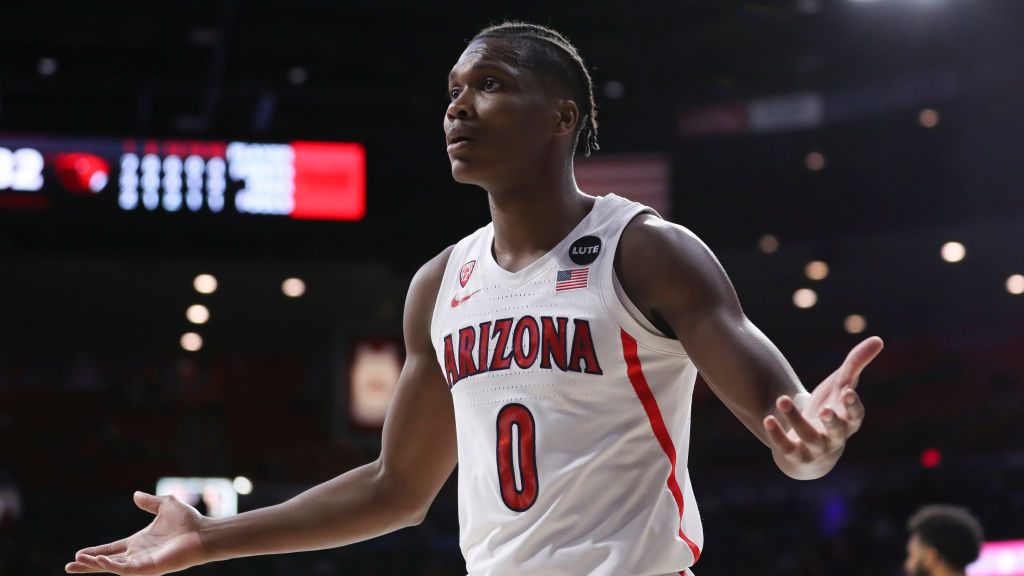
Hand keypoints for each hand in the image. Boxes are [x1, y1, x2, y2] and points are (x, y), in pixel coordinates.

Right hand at [66, 491, 208, 574]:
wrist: (203, 532)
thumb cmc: (188, 521)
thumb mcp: (165, 506)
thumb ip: (150, 502)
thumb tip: (135, 495)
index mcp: (139, 542)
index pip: (112, 549)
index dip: (96, 551)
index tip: (78, 554)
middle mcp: (138, 554)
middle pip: (107, 561)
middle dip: (88, 564)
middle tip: (69, 566)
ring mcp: (143, 563)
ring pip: (113, 567)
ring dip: (95, 565)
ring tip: (78, 561)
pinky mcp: (149, 569)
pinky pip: (126, 570)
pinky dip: (112, 565)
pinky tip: (100, 560)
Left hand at [763, 336, 883, 477]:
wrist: (810, 447)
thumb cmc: (830, 408)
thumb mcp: (841, 386)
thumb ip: (856, 364)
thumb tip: (878, 339)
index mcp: (849, 421)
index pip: (856, 416)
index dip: (853, 406)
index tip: (848, 393)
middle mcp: (835, 437)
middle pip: (837, 431)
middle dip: (832, 421)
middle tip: (825, 410)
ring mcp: (815, 448)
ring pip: (808, 436)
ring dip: (796, 419)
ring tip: (782, 399)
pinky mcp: (794, 454)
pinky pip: (786, 447)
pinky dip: (777, 434)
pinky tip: (768, 419)